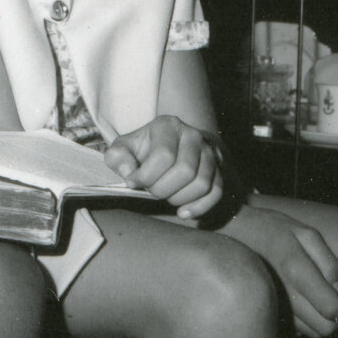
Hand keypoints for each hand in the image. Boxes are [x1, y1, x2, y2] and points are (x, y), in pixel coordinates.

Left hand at [104, 115, 222, 218]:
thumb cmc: (144, 150)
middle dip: (163, 189)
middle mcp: (193, 136)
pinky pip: (216, 193)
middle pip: (185, 171)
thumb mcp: (124, 148)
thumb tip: (130, 173)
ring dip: (179, 198)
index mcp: (168, 125)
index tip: (133, 182)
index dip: (146, 175)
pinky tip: (182, 212)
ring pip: (202, 183)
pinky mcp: (219, 170)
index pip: (163, 155)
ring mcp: (210, 152)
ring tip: (165, 196)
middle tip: (151, 190)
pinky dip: (199, 207)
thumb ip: (118, 157)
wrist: (170, 146)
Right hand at [224, 203, 337, 337]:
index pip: (331, 309)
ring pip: (312, 333)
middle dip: (337, 319)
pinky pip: (297, 329)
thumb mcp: (304, 232)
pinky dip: (307, 321)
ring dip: (321, 320)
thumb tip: (337, 290)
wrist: (230, 232)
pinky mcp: (268, 310)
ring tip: (317, 297)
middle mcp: (284, 293)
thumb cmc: (270, 228)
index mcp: (296, 270)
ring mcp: (273, 304)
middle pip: (324, 328)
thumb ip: (327, 260)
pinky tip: (301, 300)